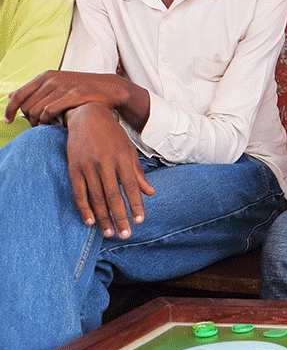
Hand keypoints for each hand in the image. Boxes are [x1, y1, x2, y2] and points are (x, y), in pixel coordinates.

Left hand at [6, 71, 126, 126]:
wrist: (109, 88)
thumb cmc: (82, 88)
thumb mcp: (57, 84)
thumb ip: (35, 90)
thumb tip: (10, 95)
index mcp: (45, 76)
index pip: (18, 95)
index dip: (9, 110)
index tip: (7, 120)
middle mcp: (51, 80)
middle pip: (26, 105)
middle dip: (27, 119)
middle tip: (35, 126)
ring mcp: (62, 87)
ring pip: (36, 110)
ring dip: (37, 122)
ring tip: (44, 126)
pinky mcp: (72, 95)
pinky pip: (49, 111)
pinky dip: (46, 120)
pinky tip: (51, 123)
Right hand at [65, 103, 154, 237]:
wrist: (87, 115)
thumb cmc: (112, 135)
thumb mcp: (129, 150)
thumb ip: (138, 172)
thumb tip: (150, 193)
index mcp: (122, 158)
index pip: (130, 186)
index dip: (135, 204)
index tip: (140, 221)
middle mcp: (105, 163)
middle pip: (113, 196)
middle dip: (120, 217)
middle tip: (125, 234)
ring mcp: (88, 166)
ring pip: (96, 197)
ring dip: (103, 217)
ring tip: (109, 232)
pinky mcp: (74, 168)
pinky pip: (79, 192)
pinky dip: (84, 208)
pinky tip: (90, 221)